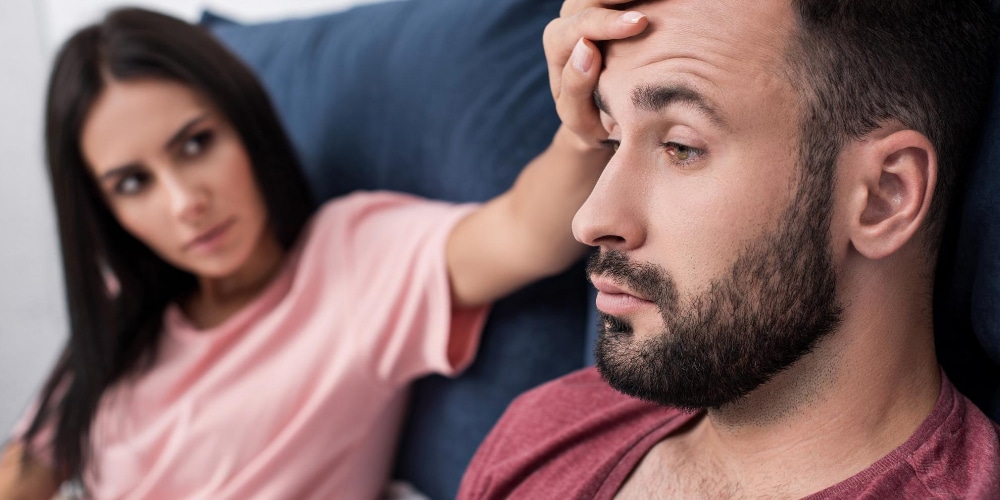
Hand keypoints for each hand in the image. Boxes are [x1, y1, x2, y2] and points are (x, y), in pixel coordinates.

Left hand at [543, 0, 647, 150]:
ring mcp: (589, 10)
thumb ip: (575, 86)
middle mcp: (570, 20)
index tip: (640, 23)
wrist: (601, 116)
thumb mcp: (578, 116)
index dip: (610, 22)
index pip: (582, 25)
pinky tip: (667, 2)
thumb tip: (586, 48)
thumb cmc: (589, 120)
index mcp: (558, 43)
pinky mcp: (610, 10)